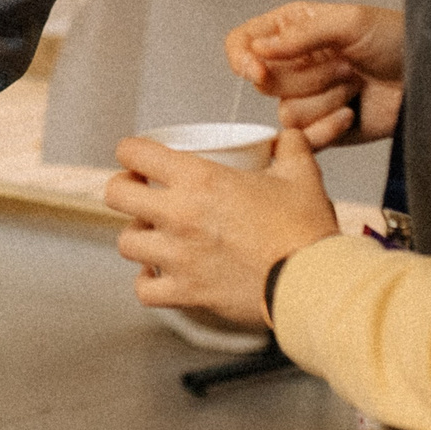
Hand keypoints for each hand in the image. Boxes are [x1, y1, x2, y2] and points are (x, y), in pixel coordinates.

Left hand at [107, 129, 339, 325]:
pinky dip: (146, 282)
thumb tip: (288, 137)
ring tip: (154, 233)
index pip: (135, 152)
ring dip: (137, 235)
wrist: (314, 282)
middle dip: (124, 188)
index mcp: (199, 179)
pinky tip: (158, 273)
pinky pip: (144, 289)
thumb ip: (291, 148)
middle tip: (141, 191)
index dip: (132, 151)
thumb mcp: (301, 175)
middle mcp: (179, 215)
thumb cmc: (305, 230)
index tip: (141, 157)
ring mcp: (179, 256)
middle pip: (116, 194)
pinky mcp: (187, 292)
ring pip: (126, 242)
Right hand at [224, 1, 405, 147]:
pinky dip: (328, 129)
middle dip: (309, 77)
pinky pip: (305, 139)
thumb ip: (300, 35)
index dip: (242, 58)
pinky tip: (351, 114)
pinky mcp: (322, 129)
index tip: (258, 69)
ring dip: (326, 100)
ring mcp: (307, 98)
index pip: (242, 43)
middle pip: (265, 83)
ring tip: (355, 86)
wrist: (428, 77)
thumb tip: (258, 49)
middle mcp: (293, 64)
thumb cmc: (394, 38)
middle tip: (344, 65)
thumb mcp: (348, 21)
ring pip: (287, 113)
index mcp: (290, 30)